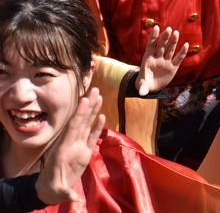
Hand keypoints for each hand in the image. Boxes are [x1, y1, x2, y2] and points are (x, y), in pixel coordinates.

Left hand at [35, 88, 104, 204]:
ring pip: (86, 125)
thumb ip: (66, 192)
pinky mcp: (84, 153)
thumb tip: (73, 198)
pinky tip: (102, 115)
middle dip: (88, 105)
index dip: (79, 114)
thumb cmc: (52, 190)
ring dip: (92, 110)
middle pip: (80, 121)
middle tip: (95, 89)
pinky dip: (96, 126)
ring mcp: (78, 147)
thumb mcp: (57, 191)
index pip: (73, 128)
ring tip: (99, 96)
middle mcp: (71, 144)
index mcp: (64, 149)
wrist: (49, 190)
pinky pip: (91, 136)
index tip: (85, 100)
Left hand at [135, 26, 187, 95]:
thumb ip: (142, 88)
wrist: (152, 87)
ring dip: (173, 42)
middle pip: (161, 46)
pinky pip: (178, 58)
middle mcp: (157, 58)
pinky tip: (186, 45)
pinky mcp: (173, 67)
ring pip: (170, 50)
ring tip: (176, 33)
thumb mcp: (143, 85)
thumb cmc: (145, 83)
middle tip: (168, 29)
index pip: (151, 45)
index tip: (157, 28)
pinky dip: (182, 52)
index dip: (153, 37)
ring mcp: (166, 61)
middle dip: (165, 38)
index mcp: (148, 59)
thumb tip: (141, 94)